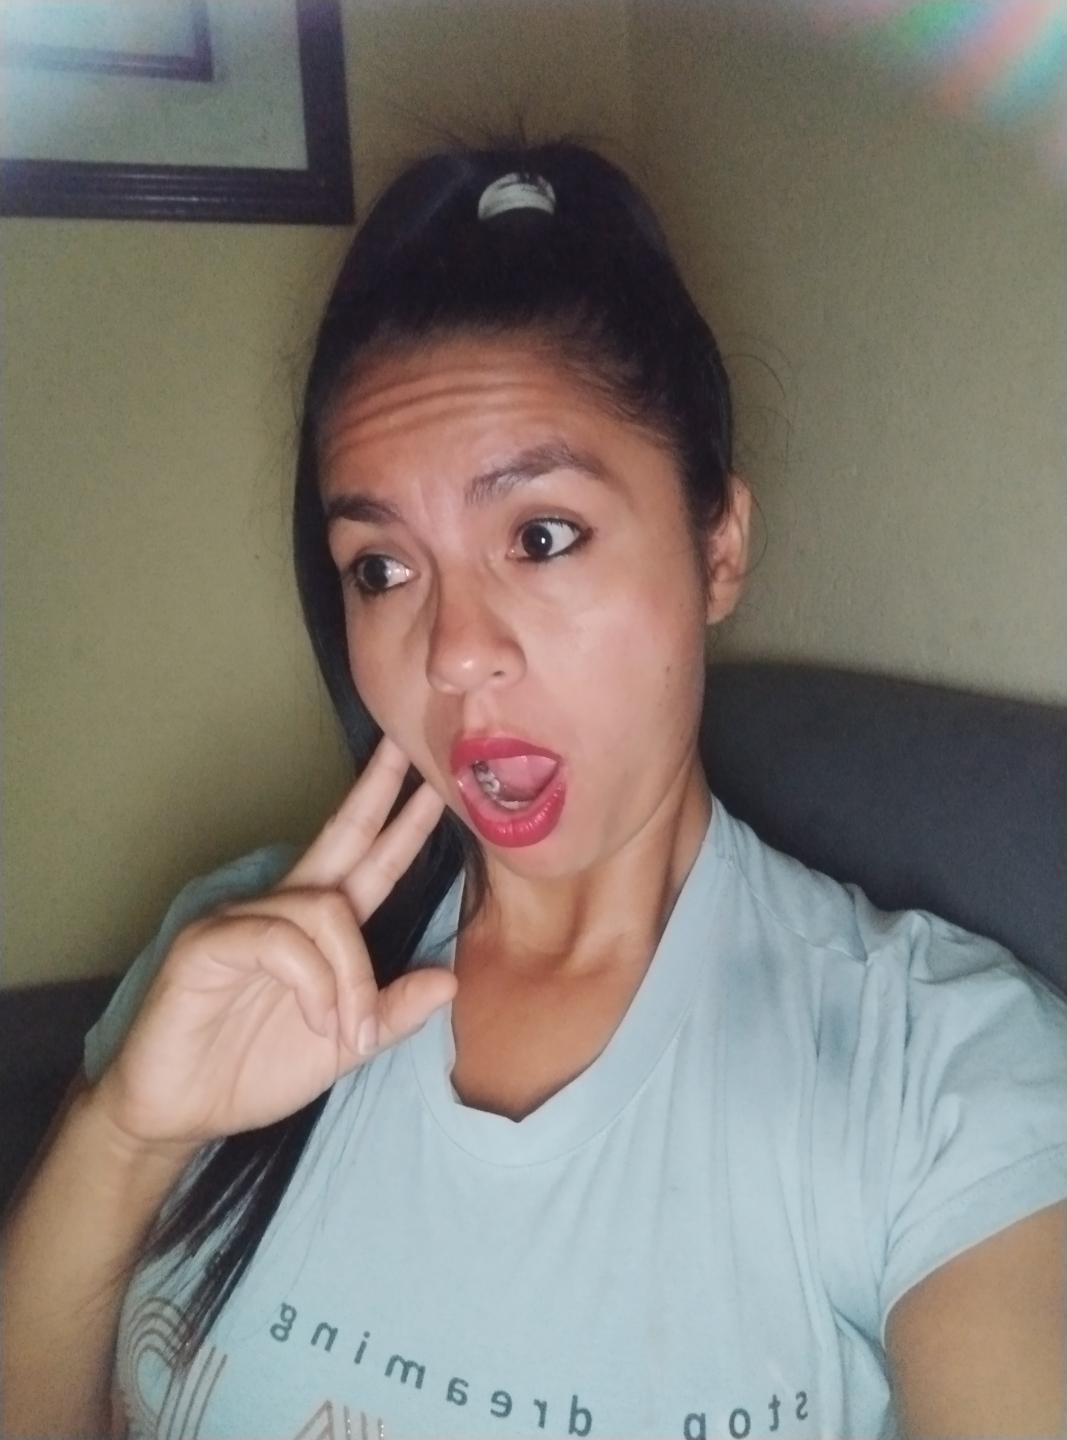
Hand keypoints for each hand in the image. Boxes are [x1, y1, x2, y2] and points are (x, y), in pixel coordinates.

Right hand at [91, 737, 456, 1149]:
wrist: (180, 1115)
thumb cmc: (254, 1071)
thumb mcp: (343, 1047)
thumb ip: (391, 1015)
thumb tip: (451, 979)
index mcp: (316, 929)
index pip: (367, 861)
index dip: (400, 824)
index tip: (433, 785)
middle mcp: (280, 910)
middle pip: (339, 837)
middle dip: (375, 793)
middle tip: (404, 750)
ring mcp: (240, 920)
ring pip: (325, 910)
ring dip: (352, 977)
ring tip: (348, 1032)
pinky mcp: (207, 944)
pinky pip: (280, 941)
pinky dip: (314, 983)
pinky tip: (318, 1019)